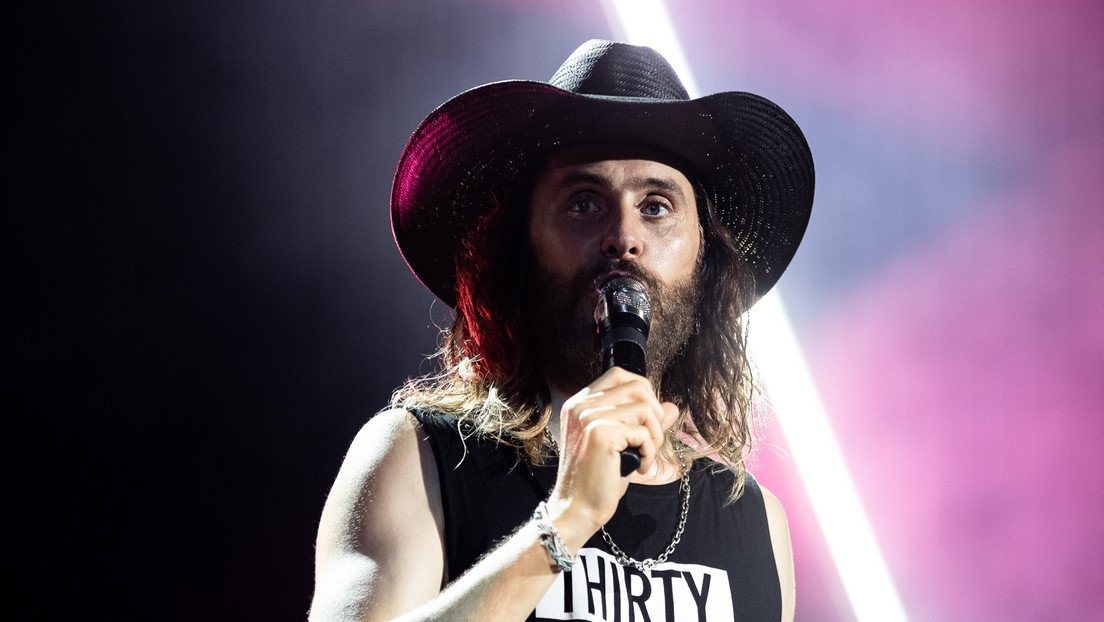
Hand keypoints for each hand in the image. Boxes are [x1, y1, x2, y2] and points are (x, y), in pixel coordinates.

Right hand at [544, 367, 679, 548]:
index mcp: (580, 403)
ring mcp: (589, 417)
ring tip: (643, 457)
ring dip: (654, 436)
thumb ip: (644, 422)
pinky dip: (649, 453)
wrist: (577, 508)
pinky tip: (638, 468)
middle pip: (638, 387)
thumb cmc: (597, 479)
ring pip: (646, 408)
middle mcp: (581, 405)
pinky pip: (644, 432)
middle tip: (648, 441)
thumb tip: (672, 407)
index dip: (642, 392)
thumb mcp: (622, 444)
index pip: (619, 374)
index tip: (646, 419)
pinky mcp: (601, 434)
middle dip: (654, 414)